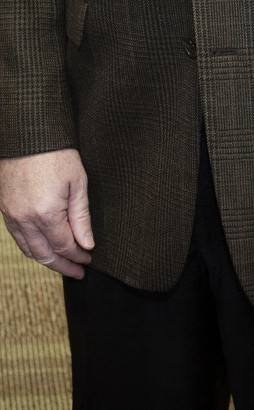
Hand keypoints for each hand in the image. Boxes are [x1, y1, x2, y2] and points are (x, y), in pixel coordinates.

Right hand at [0, 149, 93, 278]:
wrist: (28, 137)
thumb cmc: (57, 155)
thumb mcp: (78, 183)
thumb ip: (81, 217)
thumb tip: (87, 244)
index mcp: (46, 214)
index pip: (64, 246)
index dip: (78, 255)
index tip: (89, 258)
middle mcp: (25, 220)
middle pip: (45, 255)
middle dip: (63, 266)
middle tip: (78, 273)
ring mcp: (12, 217)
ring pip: (28, 250)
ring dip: (46, 261)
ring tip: (62, 265)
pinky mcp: (5, 211)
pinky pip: (17, 238)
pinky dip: (31, 248)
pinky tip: (42, 249)